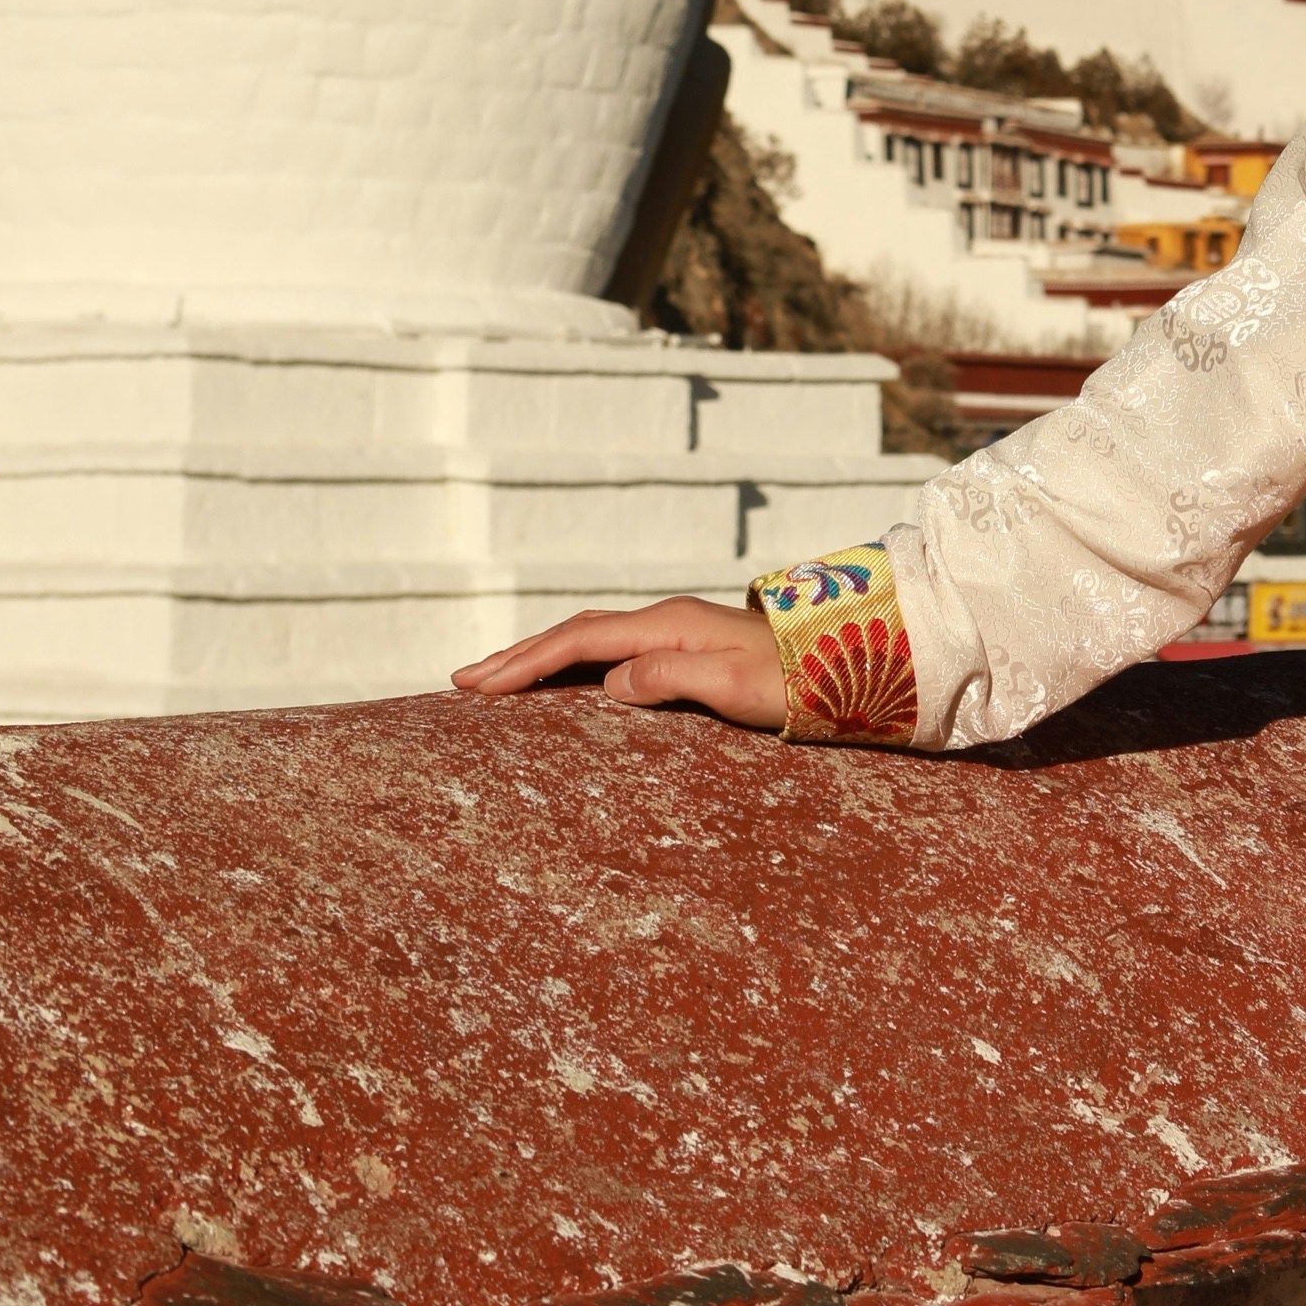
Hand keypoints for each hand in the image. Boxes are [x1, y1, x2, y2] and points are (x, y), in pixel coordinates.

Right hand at [451, 596, 788, 729]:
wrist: (843, 663)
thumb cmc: (792, 681)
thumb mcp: (733, 683)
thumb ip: (671, 676)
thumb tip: (609, 683)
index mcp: (666, 625)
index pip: (579, 641)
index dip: (526, 662)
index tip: (479, 686)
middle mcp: (662, 619)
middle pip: (573, 632)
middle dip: (517, 656)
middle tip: (462, 682)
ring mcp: (671, 630)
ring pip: (587, 638)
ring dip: (538, 657)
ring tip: (493, 680)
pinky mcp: (681, 646)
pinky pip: (608, 650)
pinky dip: (569, 662)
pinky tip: (558, 681)